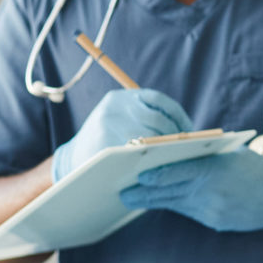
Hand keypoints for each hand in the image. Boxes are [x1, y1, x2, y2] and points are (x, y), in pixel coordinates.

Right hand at [52, 89, 192, 182]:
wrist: (73, 160)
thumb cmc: (106, 142)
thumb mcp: (119, 119)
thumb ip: (143, 116)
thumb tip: (186, 129)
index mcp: (120, 98)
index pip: (158, 99)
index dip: (177, 114)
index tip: (189, 129)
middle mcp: (114, 108)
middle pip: (157, 119)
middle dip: (175, 134)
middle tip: (188, 148)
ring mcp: (108, 126)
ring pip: (150, 136)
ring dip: (168, 147)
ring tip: (179, 156)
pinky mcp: (106, 146)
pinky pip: (139, 152)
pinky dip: (154, 158)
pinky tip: (163, 164)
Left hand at [120, 149, 262, 232]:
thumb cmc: (253, 168)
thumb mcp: (230, 153)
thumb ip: (202, 154)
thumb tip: (168, 152)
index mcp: (215, 169)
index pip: (179, 171)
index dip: (157, 175)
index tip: (138, 175)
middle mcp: (212, 192)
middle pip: (170, 192)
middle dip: (144, 193)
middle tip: (122, 193)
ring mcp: (212, 210)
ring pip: (175, 204)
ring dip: (153, 201)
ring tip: (132, 198)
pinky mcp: (215, 222)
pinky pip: (189, 212)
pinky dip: (174, 205)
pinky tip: (160, 202)